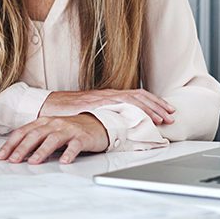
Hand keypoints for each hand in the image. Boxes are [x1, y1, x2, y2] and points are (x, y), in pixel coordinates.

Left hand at [0, 114, 108, 164]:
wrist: (97, 123)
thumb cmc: (70, 129)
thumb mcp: (50, 131)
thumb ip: (35, 139)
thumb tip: (17, 153)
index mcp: (44, 122)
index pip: (23, 132)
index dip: (11, 144)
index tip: (1, 156)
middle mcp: (54, 124)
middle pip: (35, 135)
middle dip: (22, 148)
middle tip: (13, 160)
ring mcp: (68, 130)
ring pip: (53, 139)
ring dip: (42, 150)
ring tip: (34, 161)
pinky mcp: (82, 137)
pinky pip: (75, 145)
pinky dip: (69, 153)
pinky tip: (64, 161)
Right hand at [39, 89, 175, 124]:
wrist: (48, 106)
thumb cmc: (68, 111)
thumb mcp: (91, 111)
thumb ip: (106, 114)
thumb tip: (121, 123)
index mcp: (109, 96)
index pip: (137, 94)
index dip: (154, 102)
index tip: (168, 110)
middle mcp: (108, 95)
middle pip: (138, 96)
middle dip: (157, 106)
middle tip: (171, 115)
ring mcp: (101, 99)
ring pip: (131, 101)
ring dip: (148, 110)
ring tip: (161, 120)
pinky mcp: (94, 106)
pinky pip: (115, 108)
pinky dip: (129, 113)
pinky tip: (139, 120)